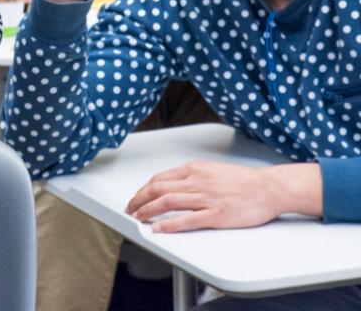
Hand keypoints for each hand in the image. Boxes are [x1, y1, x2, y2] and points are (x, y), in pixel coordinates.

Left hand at [126, 161, 320, 232]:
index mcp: (194, 169)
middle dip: (139, 200)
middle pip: (158, 189)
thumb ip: (192, 177)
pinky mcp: (216, 215)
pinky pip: (187, 220)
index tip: (135, 198)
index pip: (159, 179)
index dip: (143, 190)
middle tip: (130, 210)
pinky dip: (169, 225)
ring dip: (147, 210)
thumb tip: (172, 185)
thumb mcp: (211, 170)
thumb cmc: (242, 181)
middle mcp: (196, 181)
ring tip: (138, 218)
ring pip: (167, 202)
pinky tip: (159, 229)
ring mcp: (205, 198)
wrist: (268, 187)